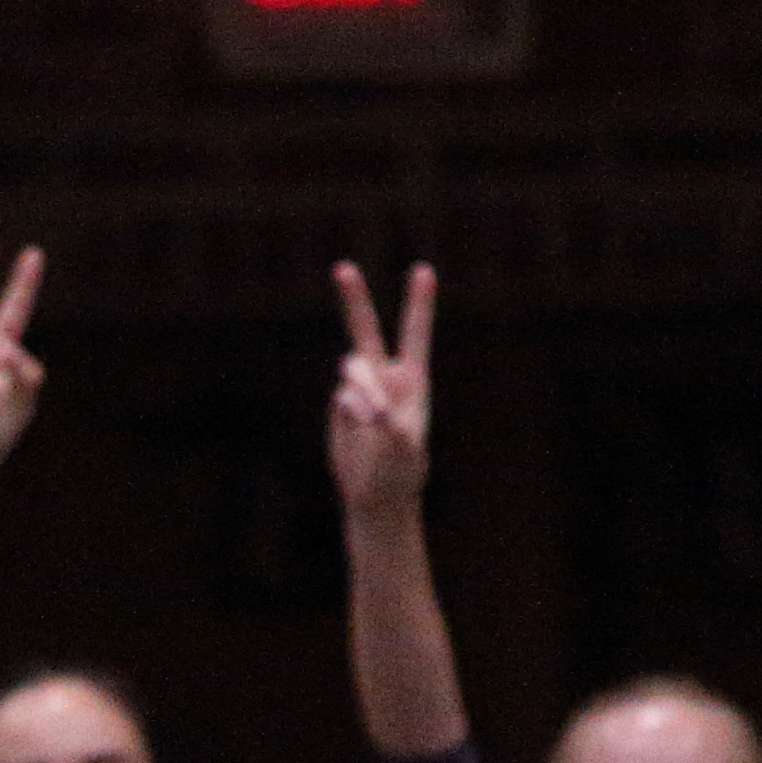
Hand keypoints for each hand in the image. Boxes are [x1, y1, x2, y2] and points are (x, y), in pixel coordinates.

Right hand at [328, 262, 436, 521]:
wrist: (376, 494)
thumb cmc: (403, 471)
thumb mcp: (407, 448)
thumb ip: (390, 422)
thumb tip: (367, 403)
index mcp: (412, 380)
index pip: (415, 334)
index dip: (418, 302)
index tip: (422, 270)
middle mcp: (384, 377)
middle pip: (365, 330)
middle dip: (353, 300)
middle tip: (342, 268)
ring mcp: (359, 390)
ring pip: (352, 368)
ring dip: (363, 387)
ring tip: (374, 417)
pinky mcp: (339, 406)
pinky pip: (342, 398)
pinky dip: (353, 412)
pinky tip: (362, 429)